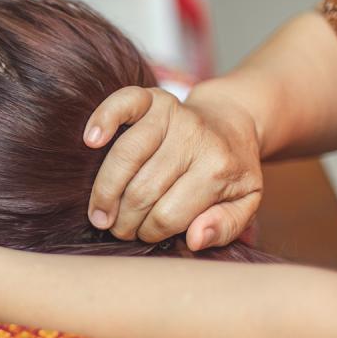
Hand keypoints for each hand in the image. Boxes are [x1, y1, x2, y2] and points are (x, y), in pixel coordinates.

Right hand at [83, 86, 261, 249]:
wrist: (232, 124)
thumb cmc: (232, 171)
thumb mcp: (245, 204)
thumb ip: (225, 226)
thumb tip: (194, 239)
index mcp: (218, 169)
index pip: (168, 215)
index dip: (150, 234)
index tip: (146, 236)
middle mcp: (195, 139)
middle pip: (142, 190)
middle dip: (123, 220)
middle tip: (120, 230)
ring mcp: (173, 115)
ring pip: (125, 157)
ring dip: (104, 192)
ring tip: (100, 213)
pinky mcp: (154, 98)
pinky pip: (123, 103)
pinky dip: (104, 118)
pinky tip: (91, 140)